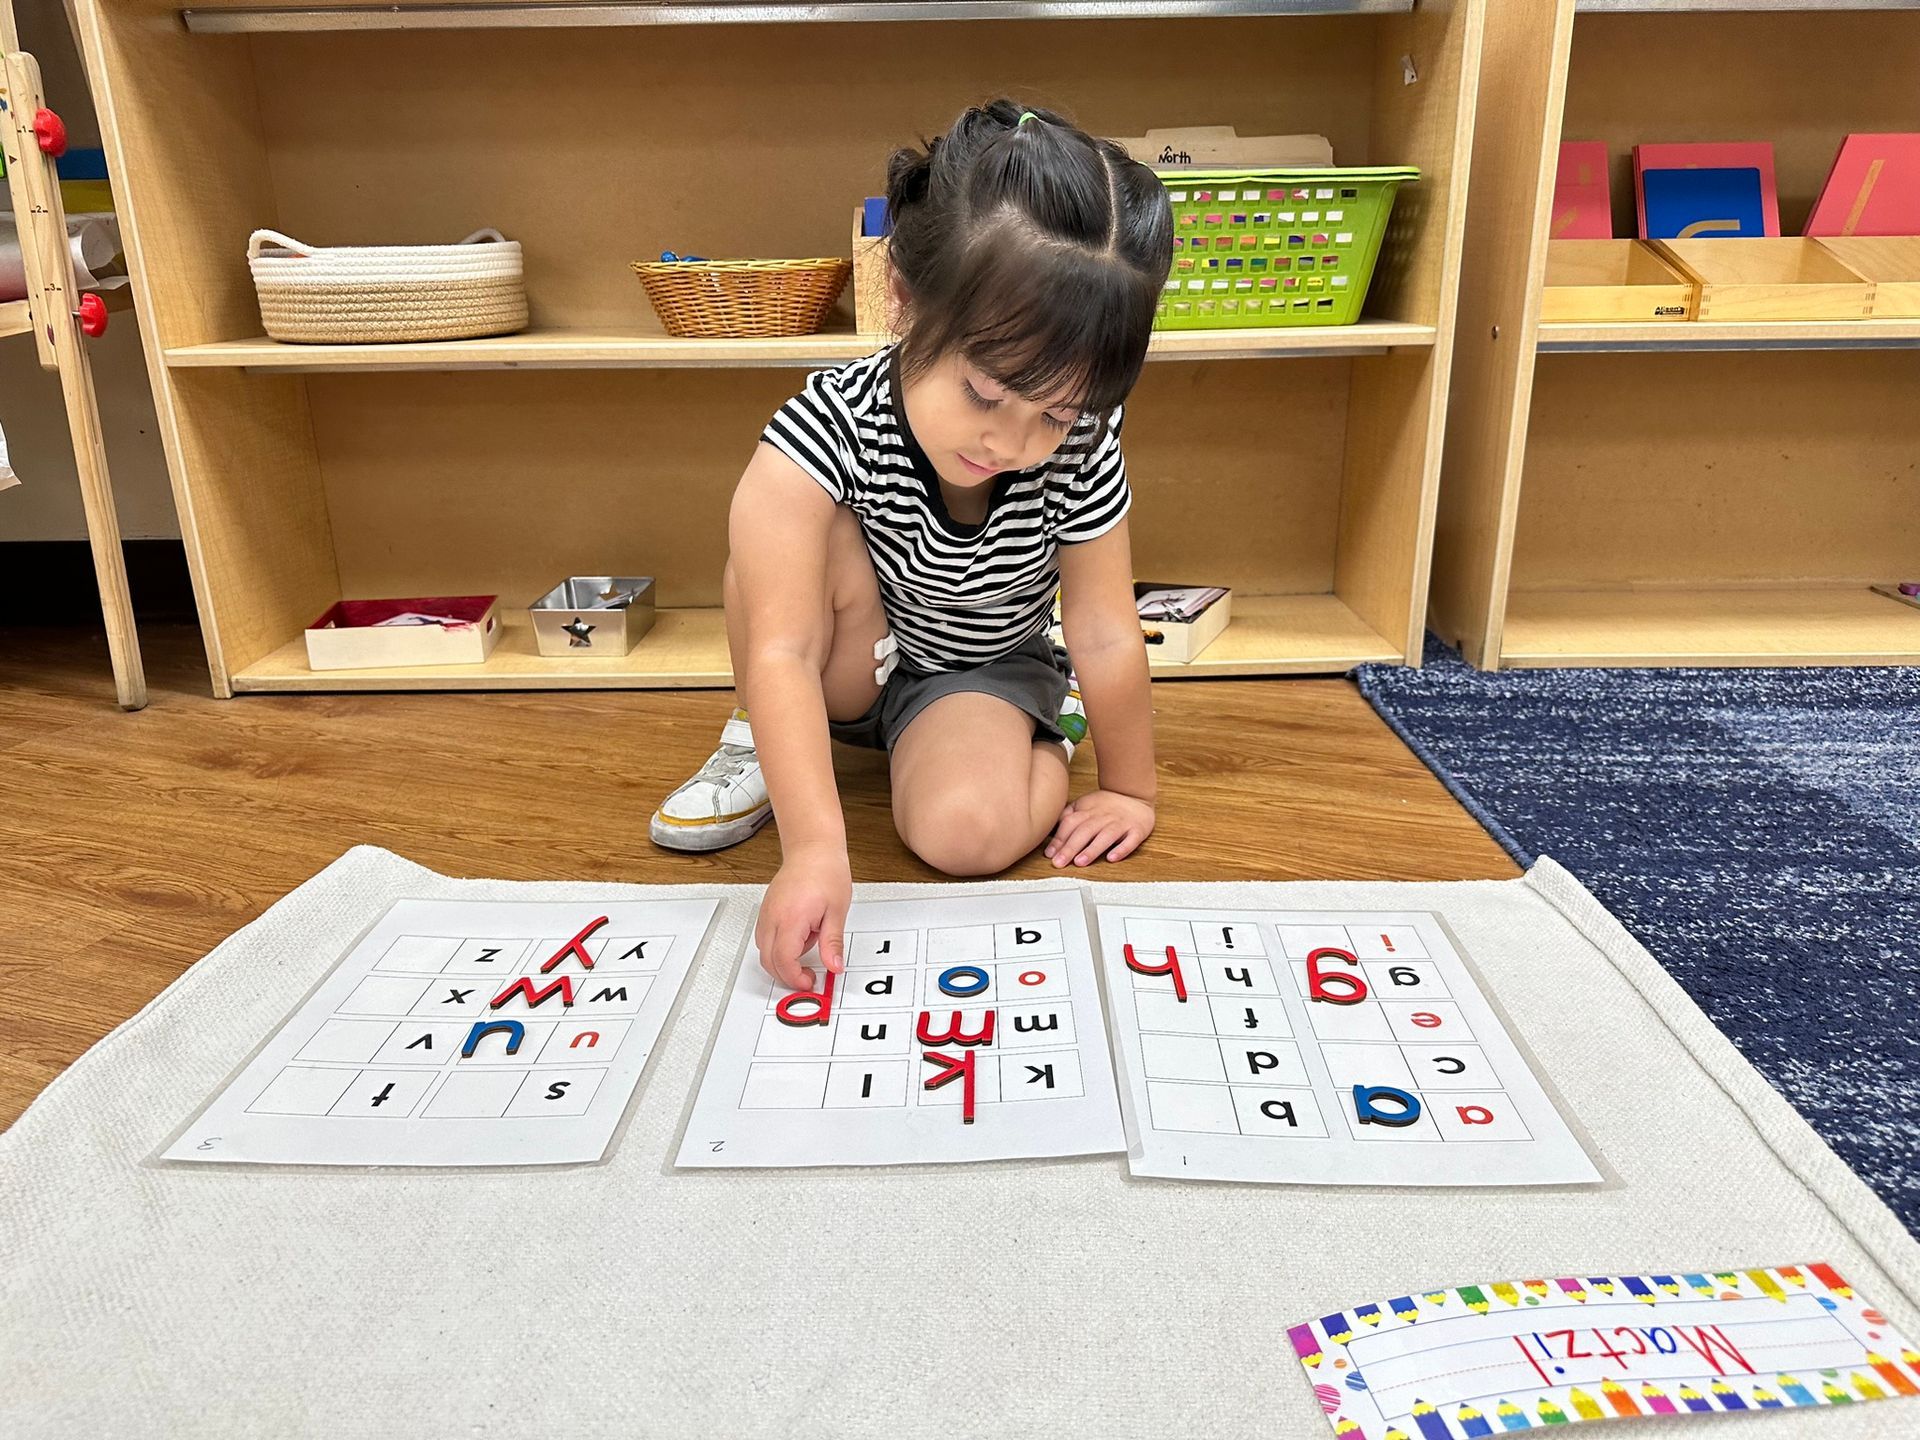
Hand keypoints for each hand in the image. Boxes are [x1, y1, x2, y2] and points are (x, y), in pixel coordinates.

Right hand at [755, 844, 851, 990]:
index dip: (796, 978)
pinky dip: (779, 947)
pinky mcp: (766, 910)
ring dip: (783, 960)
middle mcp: (772, 917)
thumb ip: (832, 943)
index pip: (784, 960)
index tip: (810, 982)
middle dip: (787, 975)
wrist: (813, 848)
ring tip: (811, 945)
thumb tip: (834, 966)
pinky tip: (800, 937)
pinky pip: (765, 938)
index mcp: (791, 918)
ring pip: (764, 951)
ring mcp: (766, 913)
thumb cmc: (825, 871)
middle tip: (809, 976)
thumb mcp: (837, 912)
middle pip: (768, 961)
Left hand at [1045, 790, 1153, 867]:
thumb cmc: (1106, 804)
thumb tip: (1049, 831)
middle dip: (1070, 847)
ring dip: (1092, 849)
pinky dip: (1122, 850)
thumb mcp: (1084, 804)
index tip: (1050, 854)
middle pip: (1085, 831)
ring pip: (1105, 836)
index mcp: (1088, 810)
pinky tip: (1112, 858)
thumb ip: (1068, 815)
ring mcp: (1121, 823)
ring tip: (1080, 862)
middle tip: (1059, 862)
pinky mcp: (1137, 831)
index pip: (1070, 823)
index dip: (1059, 839)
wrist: (1134, 794)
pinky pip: (1130, 841)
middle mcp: (1103, 817)